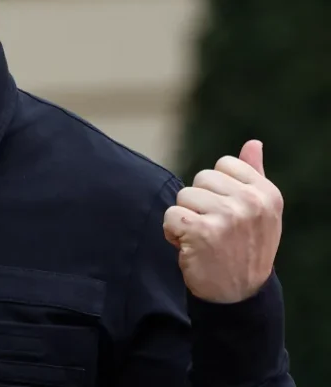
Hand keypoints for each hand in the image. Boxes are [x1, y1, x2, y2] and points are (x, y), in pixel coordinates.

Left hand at [163, 140, 283, 302]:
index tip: (227, 213)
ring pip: (183, 195)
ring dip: (185, 218)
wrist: (238, 295)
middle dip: (199, 203)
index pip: (223, 164)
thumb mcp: (258, 212)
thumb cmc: (245, 248)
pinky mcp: (203, 231)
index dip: (216, 189)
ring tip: (202, 239)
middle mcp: (250, 202)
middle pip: (200, 178)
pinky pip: (170, 215)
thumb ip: (253, 175)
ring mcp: (228, 216)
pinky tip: (189, 248)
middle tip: (214, 230)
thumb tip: (253, 143)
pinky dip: (172, 233)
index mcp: (266, 193)